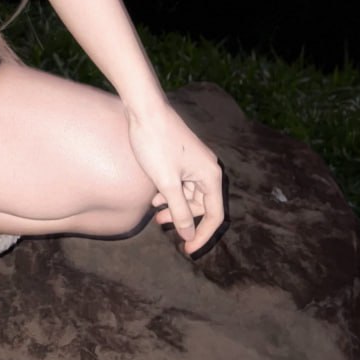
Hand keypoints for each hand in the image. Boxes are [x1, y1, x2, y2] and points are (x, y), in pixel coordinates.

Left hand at [124, 102, 228, 257]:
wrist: (144, 109)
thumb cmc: (155, 144)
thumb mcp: (167, 183)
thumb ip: (179, 211)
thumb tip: (189, 234)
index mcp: (211, 176)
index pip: (214, 216)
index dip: (202, 235)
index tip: (187, 250)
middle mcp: (208, 169)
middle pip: (202, 205)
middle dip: (183, 218)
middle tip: (161, 224)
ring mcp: (195, 162)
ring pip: (189, 194)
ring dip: (174, 205)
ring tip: (154, 212)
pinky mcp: (182, 156)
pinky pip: (181, 182)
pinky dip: (169, 192)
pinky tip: (153, 196)